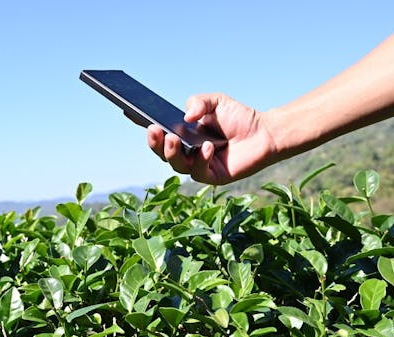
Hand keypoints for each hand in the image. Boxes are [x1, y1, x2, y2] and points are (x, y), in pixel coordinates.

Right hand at [147, 93, 277, 184]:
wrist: (264, 133)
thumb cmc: (238, 118)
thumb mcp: (216, 102)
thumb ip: (199, 102)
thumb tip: (187, 116)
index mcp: (183, 136)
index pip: (159, 132)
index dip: (143, 125)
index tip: (129, 112)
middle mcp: (186, 153)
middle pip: (162, 153)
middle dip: (155, 143)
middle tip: (153, 129)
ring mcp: (198, 167)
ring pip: (177, 165)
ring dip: (173, 152)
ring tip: (173, 139)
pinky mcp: (213, 177)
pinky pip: (201, 171)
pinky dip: (202, 158)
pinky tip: (208, 147)